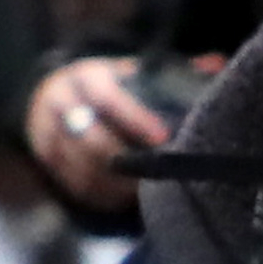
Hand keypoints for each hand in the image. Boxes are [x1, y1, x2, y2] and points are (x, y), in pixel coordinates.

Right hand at [24, 54, 174, 217]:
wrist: (60, 93)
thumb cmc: (113, 86)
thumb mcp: (135, 72)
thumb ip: (173, 71)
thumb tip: (217, 64)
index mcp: (87, 76)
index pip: (107, 97)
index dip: (135, 119)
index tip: (163, 139)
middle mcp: (61, 101)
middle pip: (90, 139)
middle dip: (125, 161)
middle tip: (157, 175)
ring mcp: (47, 130)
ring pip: (81, 167)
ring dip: (114, 184)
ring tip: (145, 191)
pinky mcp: (45, 157)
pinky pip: (74, 184)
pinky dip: (101, 195)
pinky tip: (126, 199)